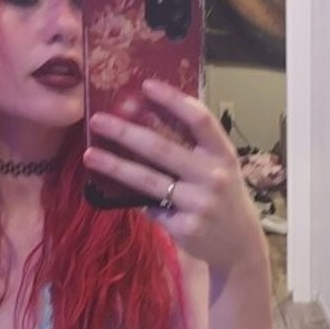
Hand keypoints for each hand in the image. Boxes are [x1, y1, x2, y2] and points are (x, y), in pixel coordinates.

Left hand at [83, 79, 266, 272]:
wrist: (239, 243)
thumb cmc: (223, 194)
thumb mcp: (219, 166)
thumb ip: (193, 145)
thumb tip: (146, 114)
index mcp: (223, 154)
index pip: (199, 119)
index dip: (173, 100)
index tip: (146, 85)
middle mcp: (213, 177)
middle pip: (162, 148)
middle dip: (126, 133)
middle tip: (98, 120)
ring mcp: (199, 204)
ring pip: (148, 180)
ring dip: (115, 166)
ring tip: (90, 155)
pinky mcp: (185, 227)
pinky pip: (150, 206)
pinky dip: (133, 197)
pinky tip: (115, 190)